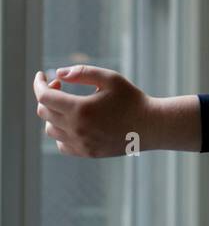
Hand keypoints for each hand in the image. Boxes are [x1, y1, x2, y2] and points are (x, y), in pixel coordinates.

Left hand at [32, 65, 151, 157]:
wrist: (150, 126)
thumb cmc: (132, 99)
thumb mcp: (110, 78)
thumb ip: (82, 72)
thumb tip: (58, 73)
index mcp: (80, 109)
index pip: (45, 97)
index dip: (39, 84)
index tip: (41, 76)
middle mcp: (76, 129)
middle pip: (44, 112)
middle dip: (48, 95)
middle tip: (61, 85)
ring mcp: (80, 144)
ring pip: (50, 129)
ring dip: (53, 114)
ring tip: (69, 104)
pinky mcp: (86, 153)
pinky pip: (61, 144)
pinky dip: (61, 132)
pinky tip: (73, 122)